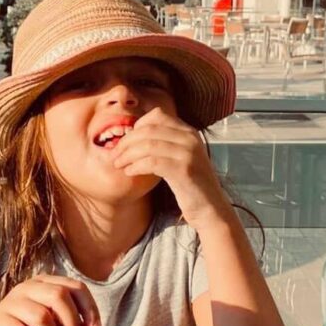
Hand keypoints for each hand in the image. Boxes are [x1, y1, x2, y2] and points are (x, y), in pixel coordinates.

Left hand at [111, 107, 233, 230]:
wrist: (210, 209)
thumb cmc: (190, 186)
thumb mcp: (180, 158)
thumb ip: (164, 145)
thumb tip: (133, 137)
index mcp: (189, 132)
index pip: (157, 116)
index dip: (136, 127)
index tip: (125, 142)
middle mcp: (190, 138)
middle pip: (148, 130)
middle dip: (127, 141)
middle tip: (114, 155)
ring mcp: (189, 153)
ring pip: (148, 145)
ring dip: (127, 154)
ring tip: (118, 164)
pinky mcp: (184, 170)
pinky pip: (152, 162)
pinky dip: (136, 166)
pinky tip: (129, 172)